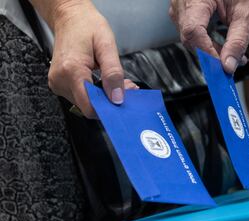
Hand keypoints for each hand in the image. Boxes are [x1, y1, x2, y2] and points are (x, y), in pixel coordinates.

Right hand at [31, 0, 137, 118]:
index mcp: (71, 70)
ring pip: (85, 103)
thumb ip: (113, 73)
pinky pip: (79, 96)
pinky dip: (94, 93)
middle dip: (109, 100)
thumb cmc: (87, 26)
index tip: (123, 100)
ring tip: (113, 81)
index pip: (89, 106)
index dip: (108, 108)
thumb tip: (117, 97)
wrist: (70, 17)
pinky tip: (102, 82)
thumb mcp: (107, 46)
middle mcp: (60, 80)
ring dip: (103, 97)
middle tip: (124, 86)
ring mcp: (57, 83)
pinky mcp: (59, 83)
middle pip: (88, 106)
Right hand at [169, 0, 248, 73]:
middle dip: (210, 53)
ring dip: (209, 49)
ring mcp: (179, 6)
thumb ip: (237, 41)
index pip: (193, 31)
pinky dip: (205, 41)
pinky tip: (220, 44)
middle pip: (190, 37)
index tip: (221, 66)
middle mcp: (182, 1)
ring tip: (229, 51)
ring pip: (189, 37)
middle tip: (231, 62)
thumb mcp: (245, 13)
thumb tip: (228, 65)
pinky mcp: (183, 11)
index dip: (206, 52)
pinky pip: (190, 31)